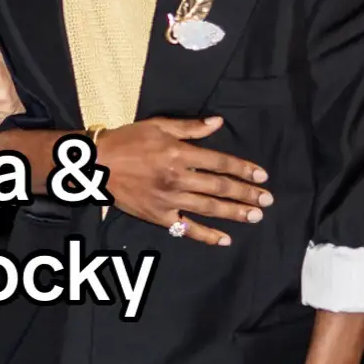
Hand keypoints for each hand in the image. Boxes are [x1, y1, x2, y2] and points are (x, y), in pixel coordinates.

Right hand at [96, 117, 270, 244]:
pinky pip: (186, 228)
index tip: (261, 176)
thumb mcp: (158, 125)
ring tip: (255, 216)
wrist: (97, 163)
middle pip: (220, 187)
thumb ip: (190, 127)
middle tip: (267, 200)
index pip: (220, 163)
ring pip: (208, 208)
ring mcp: (168, 200)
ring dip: (234, 213)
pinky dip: (206, 235)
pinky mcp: (158, 215)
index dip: (244, 169)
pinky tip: (225, 239)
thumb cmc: (127, 140)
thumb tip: (218, 123)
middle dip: (246, 194)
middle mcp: (177, 178)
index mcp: (179, 154)